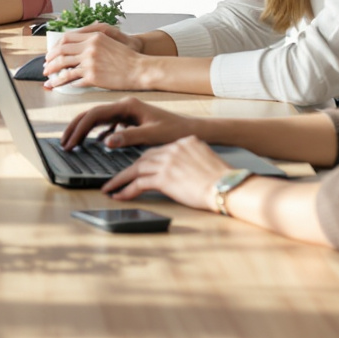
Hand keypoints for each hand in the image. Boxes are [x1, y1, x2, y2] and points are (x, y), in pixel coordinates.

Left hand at [41, 22, 149, 89]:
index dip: (55, 47)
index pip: (66, 39)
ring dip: (53, 74)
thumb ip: (92, 41)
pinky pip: (73, 80)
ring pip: (64, 68)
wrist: (139, 69)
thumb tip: (75, 47)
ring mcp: (90, 63)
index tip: (51, 53)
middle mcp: (89, 48)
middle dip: (50, 61)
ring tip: (48, 79)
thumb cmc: (126, 57)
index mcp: (93, 37)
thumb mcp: (109, 41)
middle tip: (45, 67)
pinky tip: (60, 86)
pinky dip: (64, 84)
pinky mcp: (93, 77)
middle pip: (61, 52)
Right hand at [59, 97, 193, 150]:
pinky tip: (94, 141)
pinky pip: (107, 124)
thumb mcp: (152, 135)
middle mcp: (124, 106)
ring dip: (83, 129)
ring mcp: (126, 112)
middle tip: (63, 143)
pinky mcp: (129, 119)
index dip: (80, 129)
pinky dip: (97, 132)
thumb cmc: (175, 130)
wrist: (190, 129)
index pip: (95, 114)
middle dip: (75, 128)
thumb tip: (106, 141)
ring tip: (72, 142)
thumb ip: (129, 137)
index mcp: (127, 105)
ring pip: (97, 119)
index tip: (70, 143)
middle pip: (91, 114)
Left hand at [100, 135, 232, 208]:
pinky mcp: (164, 177)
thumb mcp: (206, 160)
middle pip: (144, 158)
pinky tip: (118, 195)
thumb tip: (182, 171)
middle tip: (117, 178)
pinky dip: (126, 190)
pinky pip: (138, 183)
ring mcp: (167, 162)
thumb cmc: (223, 180)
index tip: (137, 168)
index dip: (146, 161)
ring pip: (136, 169)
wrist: (228, 187)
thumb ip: (191, 160)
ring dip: (121, 179)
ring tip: (110, 188)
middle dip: (129, 169)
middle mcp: (174, 148)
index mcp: (185, 141)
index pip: (158, 150)